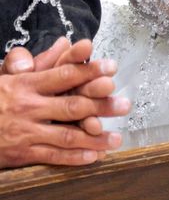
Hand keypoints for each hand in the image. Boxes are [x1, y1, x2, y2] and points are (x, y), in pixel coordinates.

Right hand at [1, 39, 129, 165]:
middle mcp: (29, 107)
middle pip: (72, 105)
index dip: (89, 71)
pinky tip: (93, 156)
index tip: (112, 67)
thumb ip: (42, 61)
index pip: (64, 75)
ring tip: (116, 138)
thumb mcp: (12, 74)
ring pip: (67, 135)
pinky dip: (74, 157)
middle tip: (125, 104)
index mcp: (27, 84)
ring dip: (94, 138)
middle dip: (101, 105)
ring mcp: (27, 132)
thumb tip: (66, 42)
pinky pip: (53, 156)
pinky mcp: (23, 153)